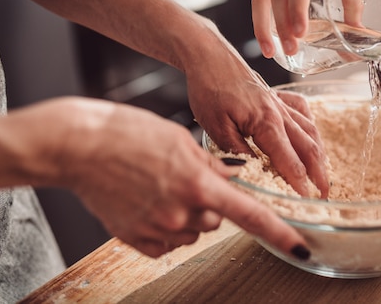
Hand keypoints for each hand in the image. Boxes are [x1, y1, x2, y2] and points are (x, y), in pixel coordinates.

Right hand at [13, 97, 310, 258]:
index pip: (250, 214)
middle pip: (216, 219)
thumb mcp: (179, 139)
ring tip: (160, 185)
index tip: (301, 248)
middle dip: (211, 202)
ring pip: (192, 231)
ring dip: (187, 214)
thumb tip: (230, 178)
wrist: (78, 145)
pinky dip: (165, 225)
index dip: (279, 233)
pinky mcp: (134, 239)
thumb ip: (209, 165)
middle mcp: (181, 212)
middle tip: (186, 177)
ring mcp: (157, 229)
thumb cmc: (127, 133)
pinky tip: (147, 201)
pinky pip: (166, 242)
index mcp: (198, 184)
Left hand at [186, 52, 328, 197]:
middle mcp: (279, 113)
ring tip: (323, 173)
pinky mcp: (277, 95)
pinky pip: (303, 111)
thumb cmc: (209, 88)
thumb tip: (250, 172)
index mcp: (266, 122)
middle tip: (324, 195)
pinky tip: (312, 135)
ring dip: (319, 154)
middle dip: (318, 174)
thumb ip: (236, 151)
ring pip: (310, 131)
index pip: (289, 160)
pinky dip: (311, 125)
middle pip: (308, 148)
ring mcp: (281, 103)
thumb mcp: (215, 126)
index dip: (299, 183)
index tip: (306, 200)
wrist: (209, 56)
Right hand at [251, 0, 352, 57]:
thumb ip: (352, 0)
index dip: (298, 8)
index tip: (301, 32)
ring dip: (264, 27)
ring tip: (272, 53)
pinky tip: (267, 42)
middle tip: (293, 49)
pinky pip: (258, 1)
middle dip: (283, 25)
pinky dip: (259, 23)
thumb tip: (355, 34)